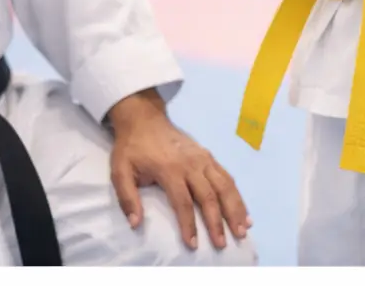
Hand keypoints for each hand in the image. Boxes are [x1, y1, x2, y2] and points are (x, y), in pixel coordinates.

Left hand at [108, 90, 250, 250]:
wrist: (145, 118)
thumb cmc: (132, 148)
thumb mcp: (120, 171)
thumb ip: (127, 197)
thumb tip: (135, 223)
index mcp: (170, 169)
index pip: (183, 202)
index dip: (188, 224)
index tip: (193, 245)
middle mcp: (191, 164)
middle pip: (209, 196)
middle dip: (217, 222)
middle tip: (222, 244)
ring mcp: (203, 159)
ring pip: (224, 186)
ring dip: (235, 209)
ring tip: (242, 230)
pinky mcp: (209, 156)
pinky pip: (227, 177)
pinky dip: (238, 196)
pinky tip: (244, 213)